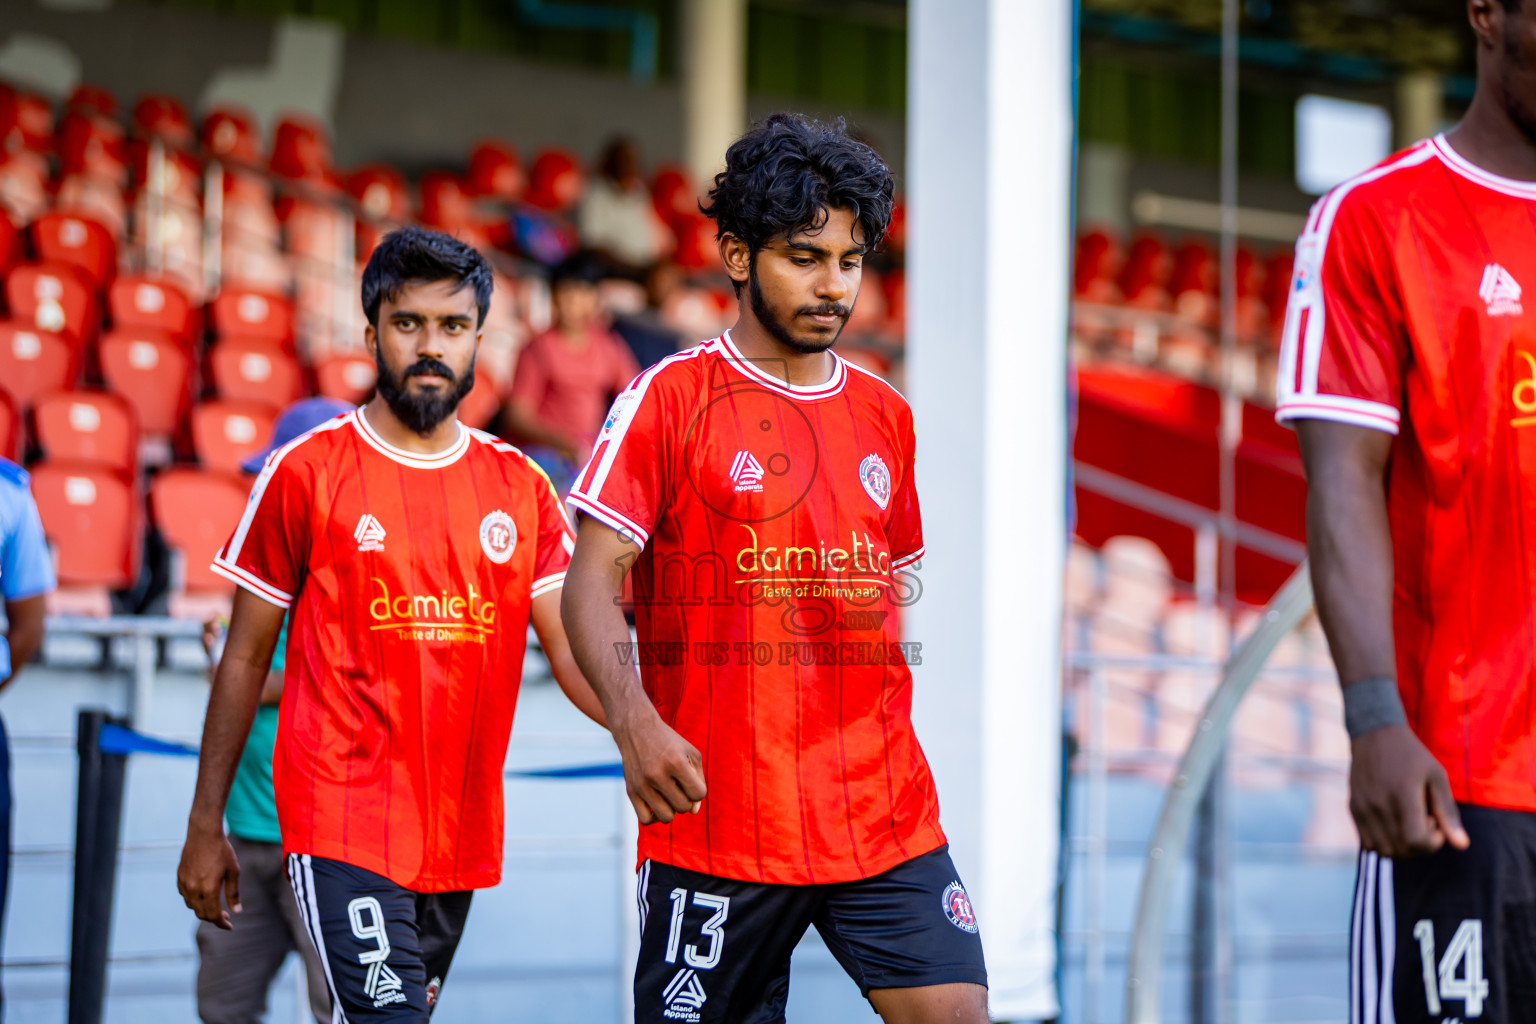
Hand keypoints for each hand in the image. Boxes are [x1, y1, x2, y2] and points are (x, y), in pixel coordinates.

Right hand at [177, 822, 240, 928]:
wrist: (203, 833)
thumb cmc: (222, 851)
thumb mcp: (233, 871)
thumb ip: (233, 893)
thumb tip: (237, 911)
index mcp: (208, 889)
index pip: (213, 915)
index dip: (222, 924)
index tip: (229, 926)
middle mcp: (194, 889)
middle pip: (201, 914)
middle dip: (214, 918)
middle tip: (225, 916)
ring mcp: (184, 884)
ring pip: (192, 906)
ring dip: (203, 910)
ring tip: (215, 906)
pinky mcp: (180, 877)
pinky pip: (185, 895)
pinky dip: (194, 900)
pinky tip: (203, 895)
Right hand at [613, 708, 706, 824]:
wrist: (636, 729)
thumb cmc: (669, 742)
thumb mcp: (691, 754)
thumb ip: (699, 781)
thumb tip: (694, 811)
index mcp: (675, 762)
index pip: (698, 793)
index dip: (699, 790)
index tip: (691, 780)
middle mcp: (657, 774)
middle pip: (683, 807)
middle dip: (686, 799)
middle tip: (680, 786)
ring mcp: (642, 784)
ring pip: (666, 817)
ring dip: (672, 809)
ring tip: (670, 796)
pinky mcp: (630, 791)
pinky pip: (645, 820)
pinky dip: (655, 817)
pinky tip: (658, 804)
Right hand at [1349, 725, 1469, 857]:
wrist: (1374, 734)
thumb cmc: (1411, 755)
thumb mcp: (1436, 777)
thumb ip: (1448, 812)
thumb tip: (1462, 846)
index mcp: (1402, 795)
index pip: (1416, 841)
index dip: (1433, 842)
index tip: (1435, 822)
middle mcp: (1379, 805)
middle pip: (1402, 850)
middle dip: (1420, 845)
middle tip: (1423, 821)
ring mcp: (1363, 808)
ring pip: (1384, 851)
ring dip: (1401, 846)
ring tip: (1407, 823)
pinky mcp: (1353, 809)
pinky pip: (1368, 843)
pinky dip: (1384, 842)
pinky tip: (1392, 823)